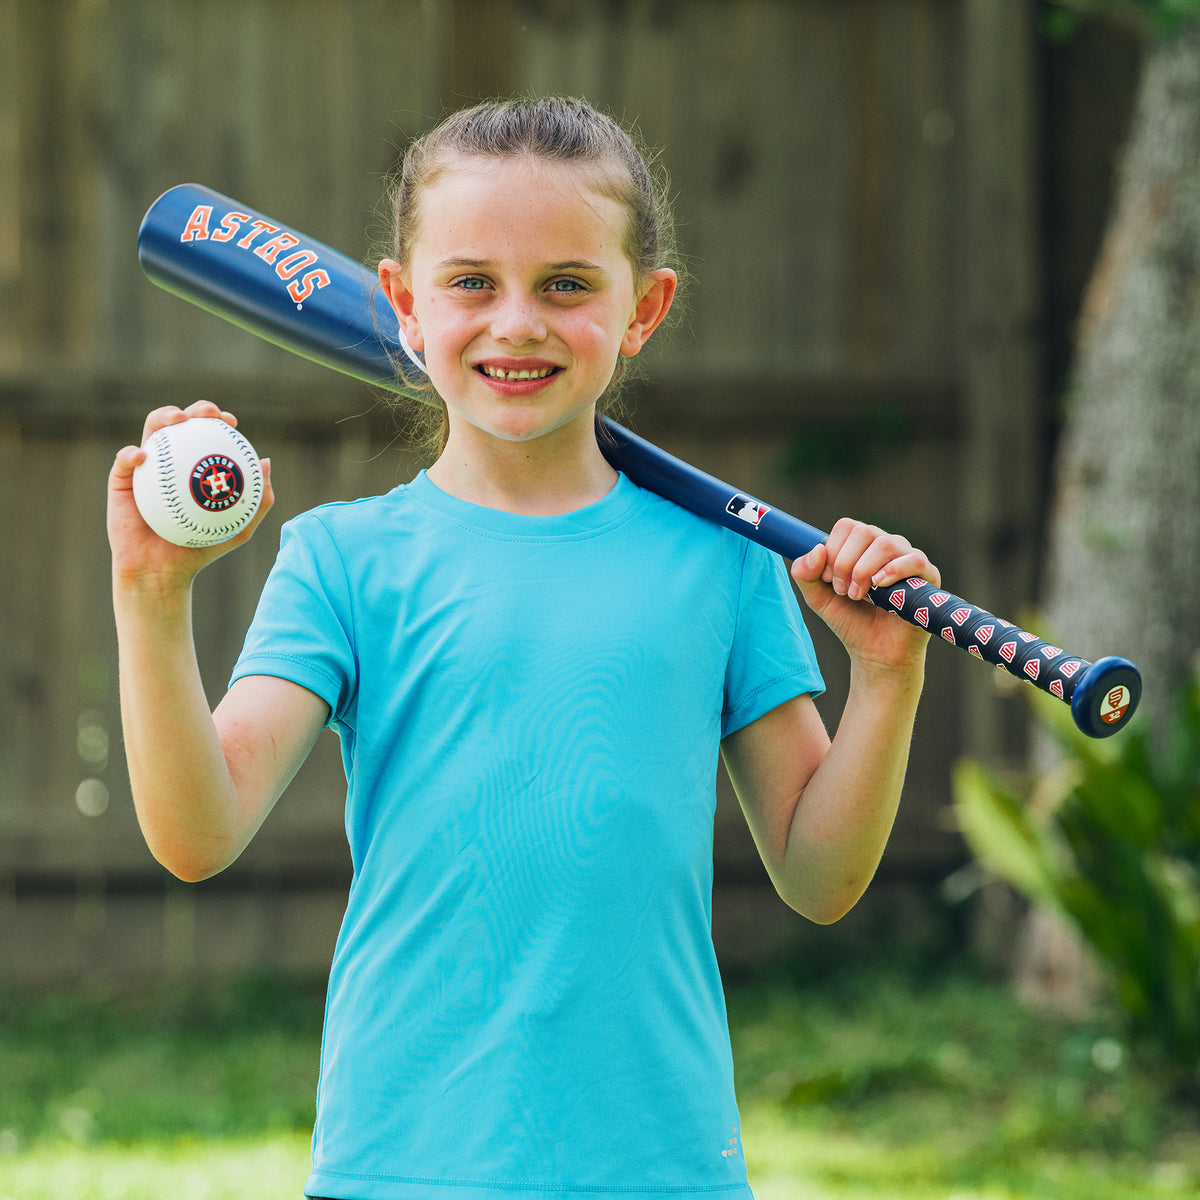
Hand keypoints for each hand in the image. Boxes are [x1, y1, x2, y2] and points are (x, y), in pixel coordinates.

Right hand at [108, 401, 274, 587]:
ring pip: (151, 431)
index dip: (219, 420)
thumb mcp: (238, 529)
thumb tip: (266, 463)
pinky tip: (143, 455)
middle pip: (182, 424)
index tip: (231, 421)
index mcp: (196, 467)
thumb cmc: (199, 549)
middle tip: (209, 413)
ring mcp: (145, 468)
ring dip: (163, 416)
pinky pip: (124, 462)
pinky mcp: (121, 480)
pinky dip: (131, 454)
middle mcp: (172, 461)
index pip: (208, 435)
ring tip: (177, 419)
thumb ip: (258, 501)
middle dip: (196, 410)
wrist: (161, 571)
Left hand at [790, 518, 939, 680]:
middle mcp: (887, 545)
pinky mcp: (929, 576)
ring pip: (886, 543)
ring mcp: (908, 558)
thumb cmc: (851, 622)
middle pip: (864, 532)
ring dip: (864, 571)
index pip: (847, 526)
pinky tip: (879, 586)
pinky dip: (893, 570)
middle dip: (845, 563)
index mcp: (862, 545)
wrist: (876, 653)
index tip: (829, 579)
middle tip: (843, 592)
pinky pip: (914, 559)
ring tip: (858, 596)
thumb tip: (817, 549)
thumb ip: (805, 574)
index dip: (833, 550)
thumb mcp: (818, 598)